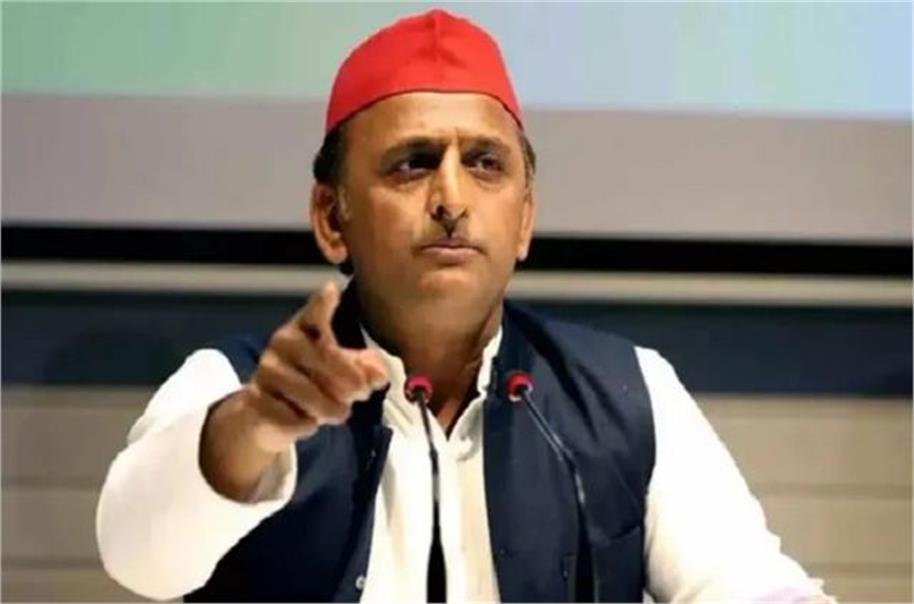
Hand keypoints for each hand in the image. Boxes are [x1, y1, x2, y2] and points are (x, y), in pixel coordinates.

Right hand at [242, 281, 388, 452]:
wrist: (265, 414)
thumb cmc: (312, 381)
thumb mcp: (342, 370)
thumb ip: (366, 368)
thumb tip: (379, 375)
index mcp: (304, 328)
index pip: (314, 313)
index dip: (323, 303)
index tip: (332, 290)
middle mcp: (282, 342)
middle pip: (325, 359)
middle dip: (351, 380)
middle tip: (362, 393)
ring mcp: (267, 370)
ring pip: (313, 394)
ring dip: (333, 409)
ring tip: (338, 411)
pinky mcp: (256, 400)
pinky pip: (294, 417)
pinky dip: (308, 423)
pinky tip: (307, 420)